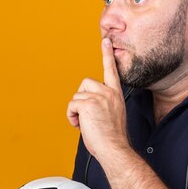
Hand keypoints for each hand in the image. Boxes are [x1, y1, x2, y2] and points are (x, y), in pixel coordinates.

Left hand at [67, 38, 129, 162]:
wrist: (114, 148)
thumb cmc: (112, 137)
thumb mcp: (112, 115)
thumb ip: (103, 104)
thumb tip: (88, 105)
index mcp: (115, 94)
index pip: (111, 70)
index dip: (107, 55)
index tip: (106, 41)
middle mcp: (108, 93)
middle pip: (85, 83)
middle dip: (82, 98)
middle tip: (89, 116)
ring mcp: (99, 97)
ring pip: (76, 96)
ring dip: (76, 111)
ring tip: (87, 123)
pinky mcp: (88, 103)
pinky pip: (71, 105)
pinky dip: (72, 117)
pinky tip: (81, 125)